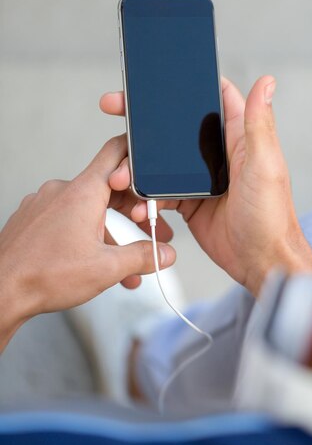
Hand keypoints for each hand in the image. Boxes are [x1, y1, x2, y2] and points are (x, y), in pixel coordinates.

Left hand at [0, 136, 175, 350]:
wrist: (0, 292)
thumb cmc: (44, 275)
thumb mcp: (107, 268)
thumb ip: (142, 257)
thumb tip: (163, 254)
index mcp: (84, 192)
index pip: (117, 152)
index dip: (138, 155)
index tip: (152, 165)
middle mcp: (63, 190)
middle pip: (109, 188)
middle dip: (134, 212)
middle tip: (152, 234)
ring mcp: (45, 204)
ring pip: (89, 210)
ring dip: (111, 233)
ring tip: (126, 266)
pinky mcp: (34, 219)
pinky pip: (68, 220)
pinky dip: (87, 237)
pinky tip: (95, 264)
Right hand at [100, 78, 311, 296]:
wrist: (261, 264)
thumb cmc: (271, 216)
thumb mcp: (264, 164)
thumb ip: (258, 124)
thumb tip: (267, 81)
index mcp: (239, 137)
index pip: (211, 98)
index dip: (186, 85)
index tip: (156, 76)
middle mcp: (219, 154)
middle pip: (176, 127)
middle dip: (145, 122)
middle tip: (115, 109)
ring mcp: (201, 178)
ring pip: (162, 160)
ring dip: (138, 165)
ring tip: (119, 176)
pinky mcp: (189, 202)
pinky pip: (159, 192)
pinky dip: (144, 196)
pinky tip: (136, 206)